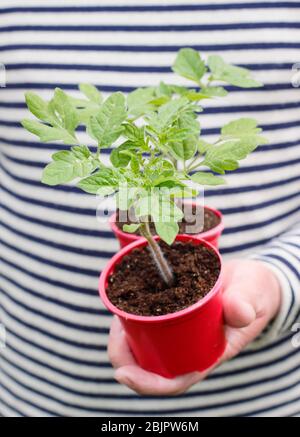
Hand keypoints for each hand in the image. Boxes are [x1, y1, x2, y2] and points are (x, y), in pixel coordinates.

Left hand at [108, 259, 280, 394]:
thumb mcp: (254, 294)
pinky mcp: (172, 314)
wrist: (249, 279)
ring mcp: (180, 333)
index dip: (148, 383)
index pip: (175, 379)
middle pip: (150, 365)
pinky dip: (131, 317)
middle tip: (115, 331)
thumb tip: (238, 313)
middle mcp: (190, 347)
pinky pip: (146, 323)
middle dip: (125, 356)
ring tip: (117, 313)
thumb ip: (247, 303)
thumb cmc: (253, 291)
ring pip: (144, 345)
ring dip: (124, 336)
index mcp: (208, 353)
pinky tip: (124, 303)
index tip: (124, 373)